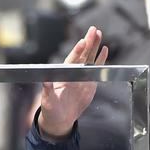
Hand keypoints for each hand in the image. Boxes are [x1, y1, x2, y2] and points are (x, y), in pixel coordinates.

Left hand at [38, 25, 108, 140]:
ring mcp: (82, 77)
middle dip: (88, 42)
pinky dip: (101, 59)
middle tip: (94, 29)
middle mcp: (73, 73)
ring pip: (89, 58)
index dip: (77, 51)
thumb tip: (45, 80)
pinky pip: (96, 68)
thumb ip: (47, 90)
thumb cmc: (51, 110)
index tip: (82, 41)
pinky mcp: (90, 82)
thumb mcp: (47, 101)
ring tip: (99, 34)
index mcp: (63, 76)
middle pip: (82, 55)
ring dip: (94, 46)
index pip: (71, 60)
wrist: (60, 120)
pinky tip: (104, 49)